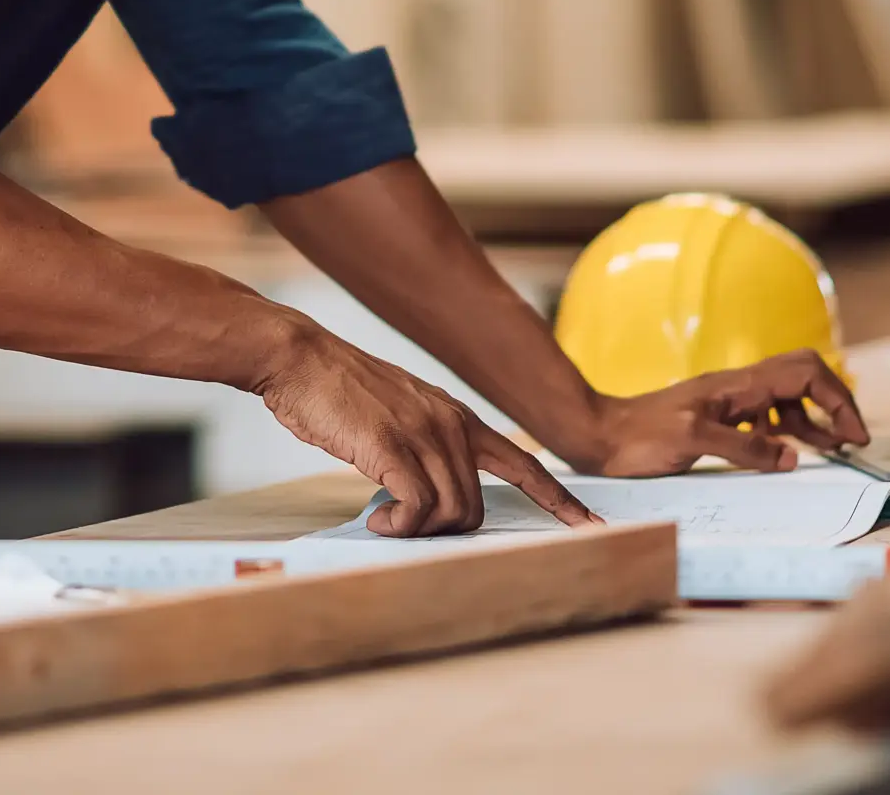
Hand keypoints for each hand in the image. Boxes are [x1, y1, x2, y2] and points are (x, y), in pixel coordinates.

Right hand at [252, 324, 600, 536]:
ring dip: (418, 531)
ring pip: (452, 512)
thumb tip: (426, 497)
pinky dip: (399, 526)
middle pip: (477, 506)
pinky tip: (376, 520)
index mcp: (457, 416)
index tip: (588, 524)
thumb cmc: (339, 392)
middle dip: (446, 531)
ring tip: (384, 522)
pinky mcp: (393, 447)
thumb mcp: (400, 412)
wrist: (300, 358)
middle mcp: (451, 424)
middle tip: (402, 527)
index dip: (558, 498)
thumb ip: (424, 446)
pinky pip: (418, 509)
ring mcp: (425, 433)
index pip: (525, 462)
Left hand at [573, 350, 870, 476]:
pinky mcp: (718, 418)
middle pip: (804, 378)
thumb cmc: (638, 436)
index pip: (806, 372)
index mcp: (738, 385)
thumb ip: (745, 448)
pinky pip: (765, 418)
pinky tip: (784, 454)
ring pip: (787, 399)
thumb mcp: (693, 442)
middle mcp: (738, 387)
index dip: (838, 399)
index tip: (854, 435)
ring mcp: (728, 401)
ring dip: (813, 421)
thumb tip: (792, 457)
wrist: (599, 436)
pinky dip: (785, 433)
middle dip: (834, 404)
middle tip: (851, 441)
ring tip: (831, 450)